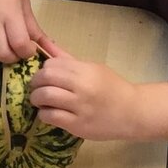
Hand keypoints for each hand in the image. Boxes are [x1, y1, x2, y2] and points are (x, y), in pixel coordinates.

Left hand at [29, 40, 145, 140]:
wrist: (133, 112)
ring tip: (40, 101)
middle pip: (45, 78)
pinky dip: (43, 114)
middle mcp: (82, 86)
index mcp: (85, 70)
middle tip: (37, 89)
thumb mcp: (92, 68)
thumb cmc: (112, 88)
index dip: (43, 70)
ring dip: (36, 99)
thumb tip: (43, 43)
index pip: (52, 64)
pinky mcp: (78, 125)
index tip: (44, 77)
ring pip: (45, 97)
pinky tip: (48, 114)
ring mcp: (80, 106)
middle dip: (35, 83)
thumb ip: (67, 59)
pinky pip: (50, 116)